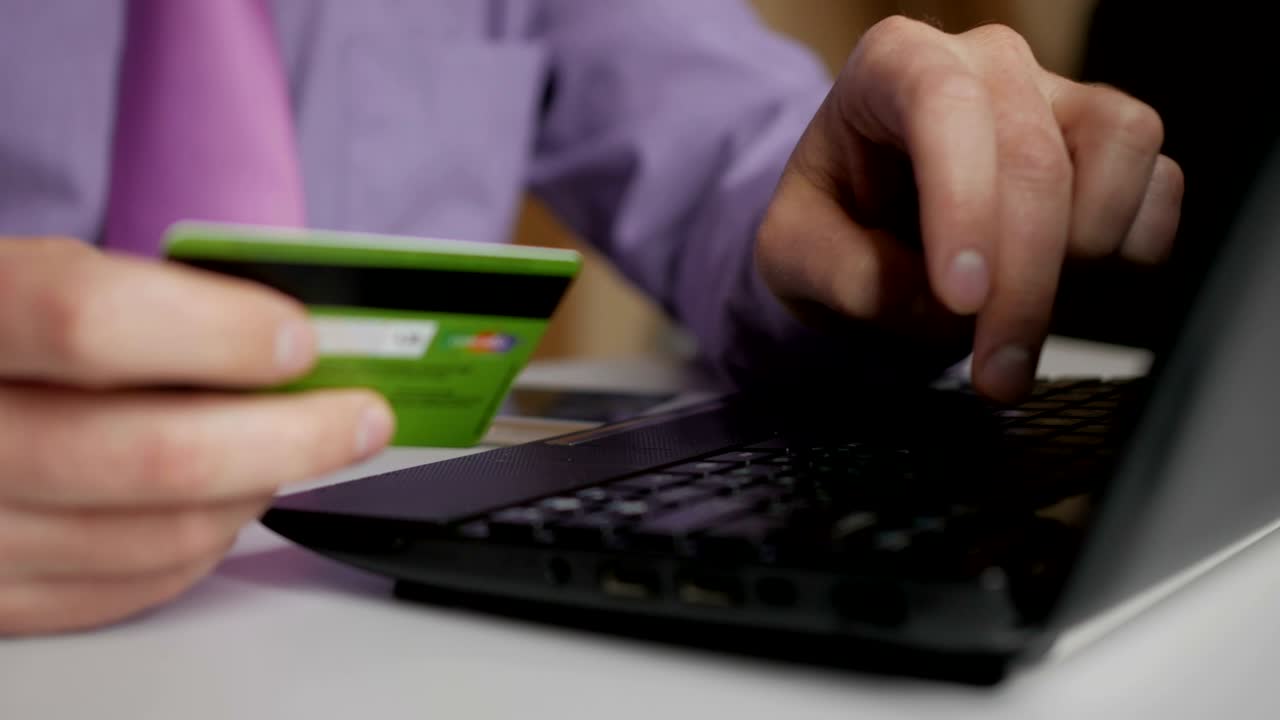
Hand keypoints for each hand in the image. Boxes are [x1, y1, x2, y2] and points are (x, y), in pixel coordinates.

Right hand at [0, 238, 393, 634]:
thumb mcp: (38, 277)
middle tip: (362, 417)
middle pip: (158, 457)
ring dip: (260, 489)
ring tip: (298, 449)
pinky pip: (134, 588)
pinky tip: (231, 497)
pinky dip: (208, 543)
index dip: (218, 332)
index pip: (90, 322)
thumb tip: (290, 342)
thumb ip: (147, 299)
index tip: (300, 341)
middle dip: (294, 436)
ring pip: (163, 535)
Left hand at [757, 16, 1183, 401]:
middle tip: (997, 372)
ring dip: (1080, 261)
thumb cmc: (833, 225)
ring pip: (1119, 150)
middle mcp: (986, 64)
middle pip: (1035, 155)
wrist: (873, 229)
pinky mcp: (1115, 146)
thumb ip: (843, 276)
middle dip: (1023, 284)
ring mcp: (1060, 96)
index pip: (942, 108)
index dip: (963, 203)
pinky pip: (1160, 188)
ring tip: (1018, 321)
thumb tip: (932, 300)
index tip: (962, 297)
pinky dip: (1127, 253)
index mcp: (893, 65)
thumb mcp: (790, 256)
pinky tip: (1068, 289)